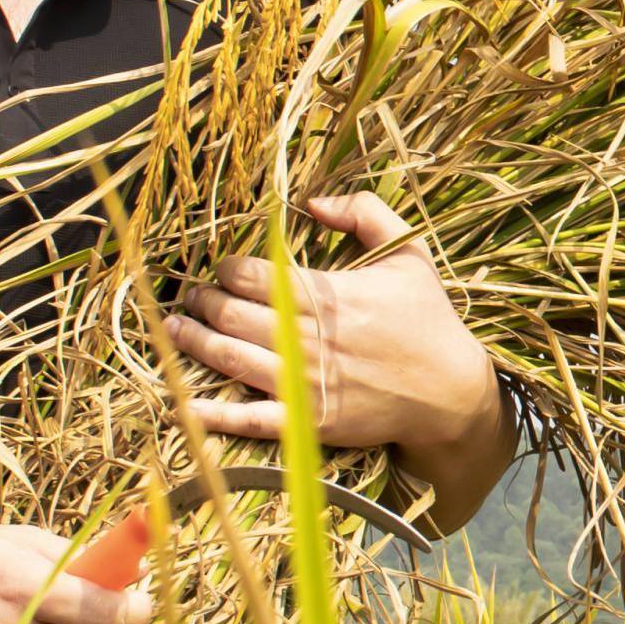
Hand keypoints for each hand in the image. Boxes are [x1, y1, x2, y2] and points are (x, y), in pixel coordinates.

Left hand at [167, 192, 507, 509]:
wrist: (451, 393)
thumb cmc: (428, 320)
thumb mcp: (408, 252)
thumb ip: (364, 212)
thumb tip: (312, 200)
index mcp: (326, 294)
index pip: (252, 275)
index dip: (226, 270)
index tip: (221, 269)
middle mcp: (307, 338)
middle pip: (231, 314)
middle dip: (202, 301)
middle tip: (192, 296)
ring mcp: (304, 384)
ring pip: (228, 358)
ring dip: (191, 342)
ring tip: (173, 330)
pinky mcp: (307, 423)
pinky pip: (248, 419)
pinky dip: (210, 413)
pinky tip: (180, 405)